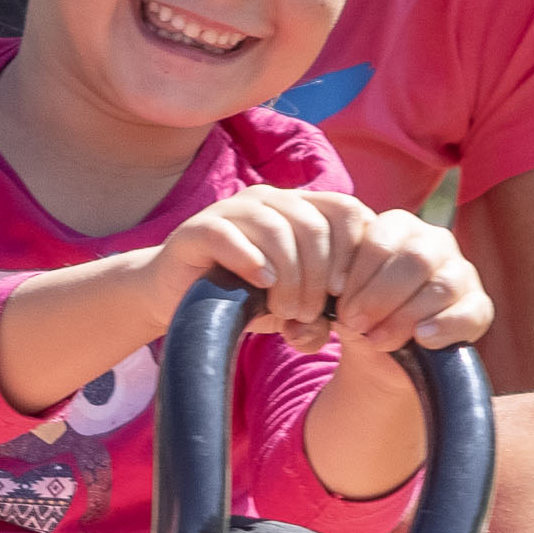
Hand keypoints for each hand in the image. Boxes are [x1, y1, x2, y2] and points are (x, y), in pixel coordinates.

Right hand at [156, 190, 492, 356]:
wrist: (178, 296)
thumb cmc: (244, 298)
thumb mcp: (290, 308)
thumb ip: (315, 317)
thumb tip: (325, 332)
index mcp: (300, 208)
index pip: (346, 210)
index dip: (355, 251)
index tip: (347, 296)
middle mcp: (270, 200)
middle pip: (314, 224)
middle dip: (319, 275)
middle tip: (310, 313)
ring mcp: (233, 210)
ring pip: (277, 230)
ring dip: (289, 276)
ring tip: (287, 309)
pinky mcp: (199, 228)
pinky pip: (230, 234)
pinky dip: (251, 260)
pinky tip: (261, 285)